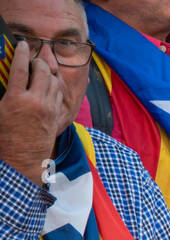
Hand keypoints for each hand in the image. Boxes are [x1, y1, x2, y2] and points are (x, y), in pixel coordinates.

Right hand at [0, 42, 67, 184]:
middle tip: (33, 58)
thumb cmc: (5, 136)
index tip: (23, 45)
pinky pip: (58, 94)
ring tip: (40, 69)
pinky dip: (53, 85)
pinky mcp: (56, 116)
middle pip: (42, 71)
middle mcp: (35, 102)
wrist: (23, 159)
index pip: (21, 68)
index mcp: (16, 99)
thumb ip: (5, 91)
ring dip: (48, 72)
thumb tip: (9, 80)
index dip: (22, 53)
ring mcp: (48, 109)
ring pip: (53, 81)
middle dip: (39, 61)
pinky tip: (48, 84)